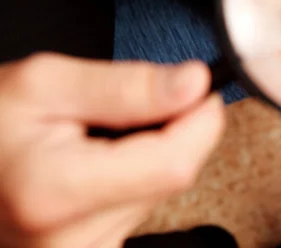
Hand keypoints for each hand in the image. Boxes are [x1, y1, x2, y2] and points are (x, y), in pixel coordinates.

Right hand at [0, 54, 224, 247]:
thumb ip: (126, 86)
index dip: (201, 121)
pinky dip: (137, 175)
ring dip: (152, 153)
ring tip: (101, 135)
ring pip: (163, 191)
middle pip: (173, 177)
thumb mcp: (45, 84)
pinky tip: (100, 161)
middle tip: (136, 105)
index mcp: (57, 192)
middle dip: (174, 131)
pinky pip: (143, 206)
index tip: (200, 89)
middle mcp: (73, 241)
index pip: (174, 164)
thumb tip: (194, 83)